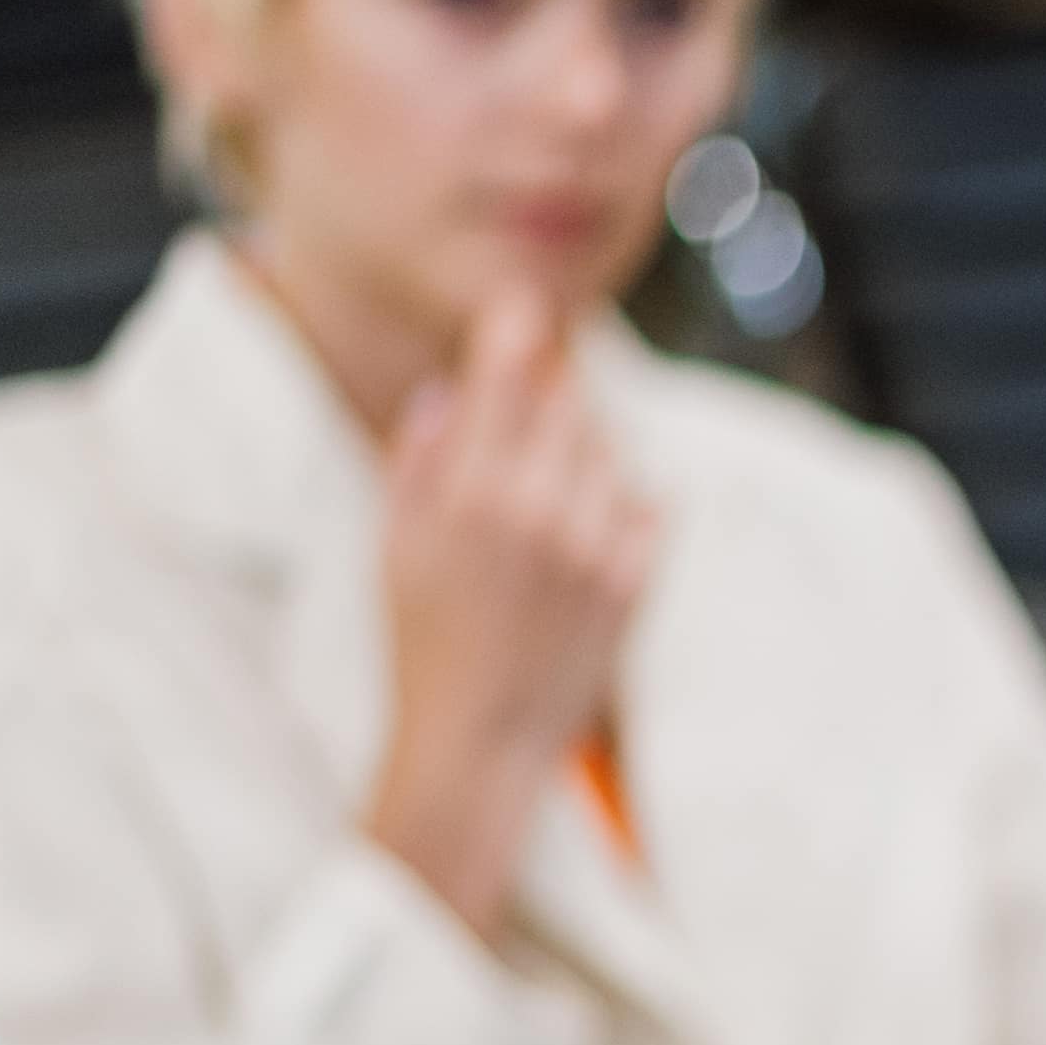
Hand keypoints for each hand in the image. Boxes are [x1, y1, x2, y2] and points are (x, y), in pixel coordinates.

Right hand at [360, 291, 653, 937]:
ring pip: (612, 454)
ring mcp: (594, 546)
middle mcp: (538, 510)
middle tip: (538, 409)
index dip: (515, 332)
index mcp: (471, 495)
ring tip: (548, 494)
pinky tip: (589, 529)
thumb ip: (417, 465)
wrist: (480, 738)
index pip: (504, 382)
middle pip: (570, 407)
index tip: (523, 306)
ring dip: (587, 454)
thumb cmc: (422, 642)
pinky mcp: (634, 582)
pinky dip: (624, 504)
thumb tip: (441, 393)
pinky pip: (648, 506)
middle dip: (555, 398)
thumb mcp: (396, 548)